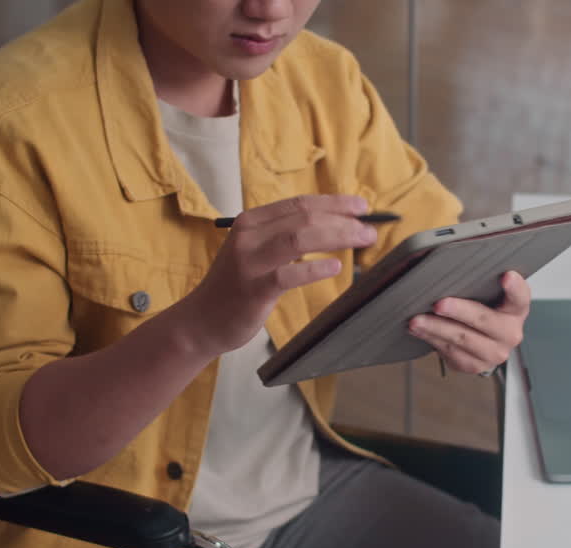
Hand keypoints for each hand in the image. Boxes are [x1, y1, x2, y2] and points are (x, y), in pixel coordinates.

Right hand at [182, 194, 377, 354]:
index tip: (361, 207)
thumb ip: (284, 238)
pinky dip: (315, 269)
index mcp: (251, 222)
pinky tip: (335, 268)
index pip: (299, 204)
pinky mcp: (253, 289)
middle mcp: (248, 236)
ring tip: (362, 241)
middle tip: (369, 229)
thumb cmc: (236, 287)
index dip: (333, 203)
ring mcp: (249, 262)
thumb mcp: (255, 252)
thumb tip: (332, 228)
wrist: (201, 320)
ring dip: (337, 237)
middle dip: (342, 220)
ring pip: (300, 238)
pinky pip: (290, 274)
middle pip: (304, 217)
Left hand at [407, 271, 530, 374]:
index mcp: (517, 309)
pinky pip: (450, 352)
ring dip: (436, 328)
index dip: (514, 287)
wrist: (483, 340)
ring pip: (462, 339)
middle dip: (459, 311)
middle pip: (484, 319)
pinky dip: (432, 339)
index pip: (520, 296)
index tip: (506, 275)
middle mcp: (510, 334)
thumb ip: (481, 282)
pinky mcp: (475, 365)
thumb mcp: (488, 294)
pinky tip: (419, 330)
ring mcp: (494, 353)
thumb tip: (449, 265)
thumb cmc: (483, 309)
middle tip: (438, 304)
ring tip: (416, 320)